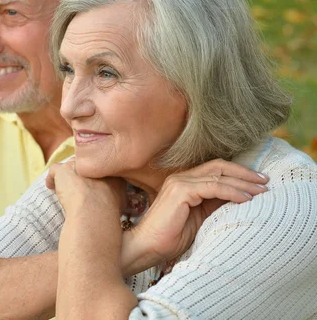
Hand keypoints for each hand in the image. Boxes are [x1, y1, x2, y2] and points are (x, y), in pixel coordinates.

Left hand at [46, 159, 126, 216]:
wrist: (94, 211)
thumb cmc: (109, 209)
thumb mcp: (121, 199)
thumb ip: (116, 191)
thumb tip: (113, 195)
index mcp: (110, 166)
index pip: (100, 164)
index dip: (94, 174)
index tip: (92, 184)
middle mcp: (94, 161)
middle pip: (85, 163)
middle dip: (81, 173)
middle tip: (79, 187)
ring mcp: (77, 164)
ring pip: (69, 166)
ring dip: (68, 176)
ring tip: (66, 188)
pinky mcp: (62, 170)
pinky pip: (54, 171)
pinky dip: (52, 179)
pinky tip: (51, 188)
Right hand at [131, 159, 267, 265]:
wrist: (147, 247)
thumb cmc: (170, 238)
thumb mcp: (200, 219)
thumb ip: (215, 206)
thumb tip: (241, 200)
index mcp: (184, 182)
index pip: (215, 170)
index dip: (239, 173)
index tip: (259, 183)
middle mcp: (181, 177)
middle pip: (219, 166)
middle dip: (245, 173)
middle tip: (266, 182)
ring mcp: (179, 182)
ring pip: (218, 175)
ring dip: (243, 182)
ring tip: (262, 191)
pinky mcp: (180, 191)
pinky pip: (213, 187)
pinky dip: (232, 191)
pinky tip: (246, 198)